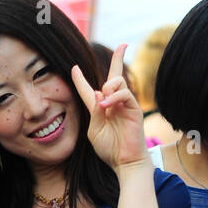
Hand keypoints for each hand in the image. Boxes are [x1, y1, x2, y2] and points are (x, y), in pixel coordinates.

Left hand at [71, 44, 147, 172]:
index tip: (74, 67)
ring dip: (108, 87)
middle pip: (114, 76)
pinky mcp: (133, 108)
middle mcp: (113, 103)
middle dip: (118, 58)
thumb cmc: (108, 149)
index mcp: (100, 109)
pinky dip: (114, 97)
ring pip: (117, 81)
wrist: (124, 161)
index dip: (80, 79)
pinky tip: (106, 107)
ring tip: (104, 103)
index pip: (89, 89)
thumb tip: (99, 92)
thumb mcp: (94, 131)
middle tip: (123, 45)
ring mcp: (124, 105)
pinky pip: (124, 93)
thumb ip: (94, 112)